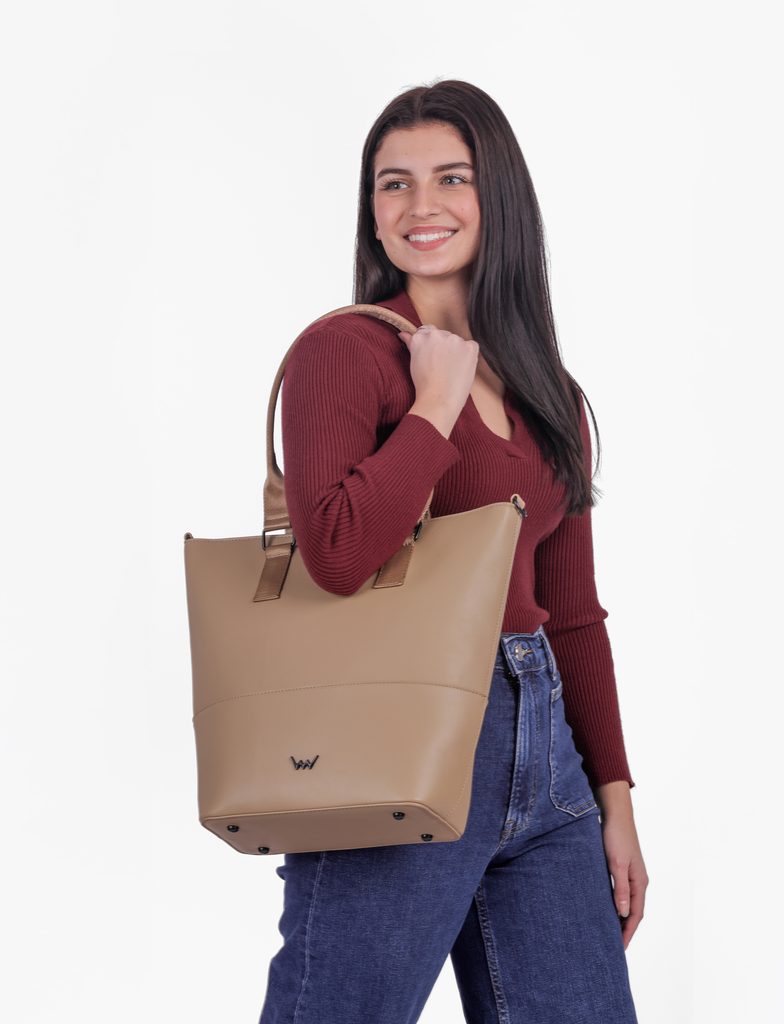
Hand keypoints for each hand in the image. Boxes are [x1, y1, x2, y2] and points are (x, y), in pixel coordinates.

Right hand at [398, 324, 478, 418]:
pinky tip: (462, 368)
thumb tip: (404, 334)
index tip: (432, 354)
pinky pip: (471, 346)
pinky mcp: (470, 347)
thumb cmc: (424, 385)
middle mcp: (437, 334)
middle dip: (443, 346)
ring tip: (451, 369)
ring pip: (456, 341)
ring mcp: (454, 339)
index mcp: (421, 337)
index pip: (427, 331)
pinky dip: (468, 355)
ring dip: (455, 350)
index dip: (430, 344)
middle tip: (441, 365)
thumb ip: (411, 344)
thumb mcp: (413, 362)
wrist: (439, 399)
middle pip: (442, 335)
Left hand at [595, 782, 647, 948]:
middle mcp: (638, 880)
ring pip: (627, 902)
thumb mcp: (616, 863)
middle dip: (625, 930)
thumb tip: (624, 913)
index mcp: (640, 882)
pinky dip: (616, 904)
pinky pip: (621, 892)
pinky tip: (605, 907)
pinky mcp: (622, 867)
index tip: (619, 949)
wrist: (616, 813)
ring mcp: (631, 874)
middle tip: (613, 947)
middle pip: (634, 912)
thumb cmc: (616, 837)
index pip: (636, 915)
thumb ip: (620, 888)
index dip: (628, 933)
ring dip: (620, 918)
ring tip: (609, 932)